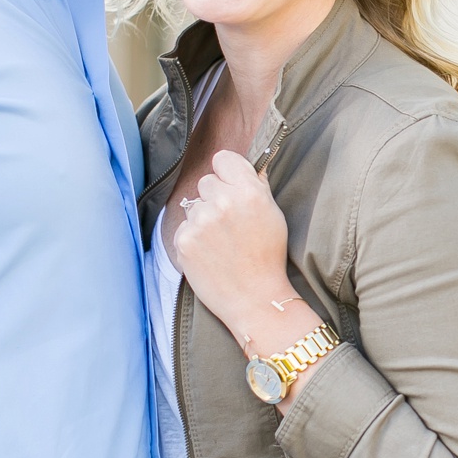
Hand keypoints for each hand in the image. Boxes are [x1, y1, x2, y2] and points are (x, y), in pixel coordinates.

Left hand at [172, 150, 312, 349]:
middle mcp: (223, 202)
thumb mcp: (273, 215)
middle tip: (230, 222)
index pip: (223, 159)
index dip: (227, 172)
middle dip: (215, 197)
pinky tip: (209, 253)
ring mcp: (201, 221)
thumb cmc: (267, 257)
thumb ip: (257, 186)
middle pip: (206, 181)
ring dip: (203, 219)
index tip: (231, 185)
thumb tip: (243, 166)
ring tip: (221, 243)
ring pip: (193, 206)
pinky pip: (184, 227)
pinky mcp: (184, 240)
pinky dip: (193, 239)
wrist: (255, 298)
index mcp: (249, 191)